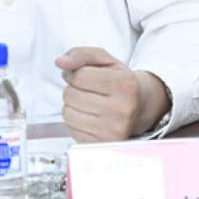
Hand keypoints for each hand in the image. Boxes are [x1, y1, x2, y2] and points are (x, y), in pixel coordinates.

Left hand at [54, 46, 170, 142]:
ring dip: (72, 106)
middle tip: (88, 90)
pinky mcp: (101, 143)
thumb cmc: (118, 81)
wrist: (137, 106)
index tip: (81, 74)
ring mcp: (113, 130)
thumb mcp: (105, 60)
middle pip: (71, 95)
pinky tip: (90, 117)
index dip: (74, 73)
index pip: (81, 76)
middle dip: (73, 89)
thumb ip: (81, 54)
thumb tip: (60, 62)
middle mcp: (122, 109)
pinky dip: (74, 122)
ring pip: (67, 113)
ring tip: (88, 103)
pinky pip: (70, 129)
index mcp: (125, 84)